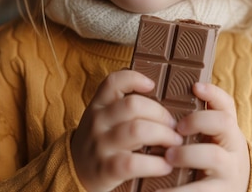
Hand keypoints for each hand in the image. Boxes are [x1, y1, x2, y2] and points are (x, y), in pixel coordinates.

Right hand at [71, 70, 183, 191]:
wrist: (75, 173)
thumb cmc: (101, 141)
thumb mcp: (105, 118)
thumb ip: (124, 106)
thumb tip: (165, 97)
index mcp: (99, 105)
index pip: (112, 82)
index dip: (134, 78)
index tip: (152, 85)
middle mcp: (98, 121)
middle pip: (133, 105)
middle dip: (161, 114)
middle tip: (175, 125)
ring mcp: (100, 145)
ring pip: (137, 131)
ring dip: (164, 135)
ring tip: (175, 142)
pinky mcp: (106, 169)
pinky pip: (134, 163)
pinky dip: (156, 164)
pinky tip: (166, 165)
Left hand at [161, 82, 249, 191]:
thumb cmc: (213, 163)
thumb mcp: (212, 142)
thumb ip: (198, 124)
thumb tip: (169, 103)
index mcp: (228, 132)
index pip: (227, 106)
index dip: (213, 93)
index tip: (195, 87)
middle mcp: (233, 148)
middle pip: (224, 123)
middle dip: (198, 121)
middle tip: (176, 129)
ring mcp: (229, 171)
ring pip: (213, 155)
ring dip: (186, 154)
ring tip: (167, 158)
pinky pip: (200, 191)